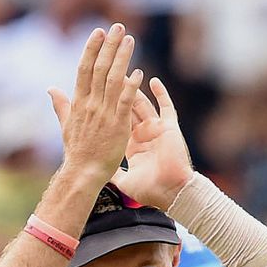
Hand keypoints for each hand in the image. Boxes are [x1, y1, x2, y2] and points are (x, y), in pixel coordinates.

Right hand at [48, 24, 143, 189]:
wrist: (83, 172)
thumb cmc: (76, 151)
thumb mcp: (66, 125)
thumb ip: (60, 104)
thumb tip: (50, 89)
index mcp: (79, 103)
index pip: (84, 69)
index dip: (91, 49)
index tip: (97, 33)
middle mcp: (91, 105)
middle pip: (100, 69)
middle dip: (108, 46)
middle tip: (117, 27)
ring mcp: (104, 114)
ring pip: (113, 80)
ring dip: (122, 58)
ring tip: (129, 40)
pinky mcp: (118, 125)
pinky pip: (125, 102)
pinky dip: (131, 86)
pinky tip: (138, 72)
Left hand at [110, 77, 194, 210]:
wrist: (170, 194)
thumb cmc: (150, 190)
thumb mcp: (125, 181)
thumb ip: (114, 174)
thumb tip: (100, 175)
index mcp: (131, 145)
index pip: (117, 122)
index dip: (108, 109)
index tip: (96, 96)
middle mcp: (143, 134)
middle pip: (127, 109)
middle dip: (117, 93)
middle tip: (106, 77)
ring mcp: (156, 129)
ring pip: (142, 104)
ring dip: (133, 89)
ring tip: (122, 72)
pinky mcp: (169, 128)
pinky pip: (166, 106)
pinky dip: (160, 93)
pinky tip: (152, 80)